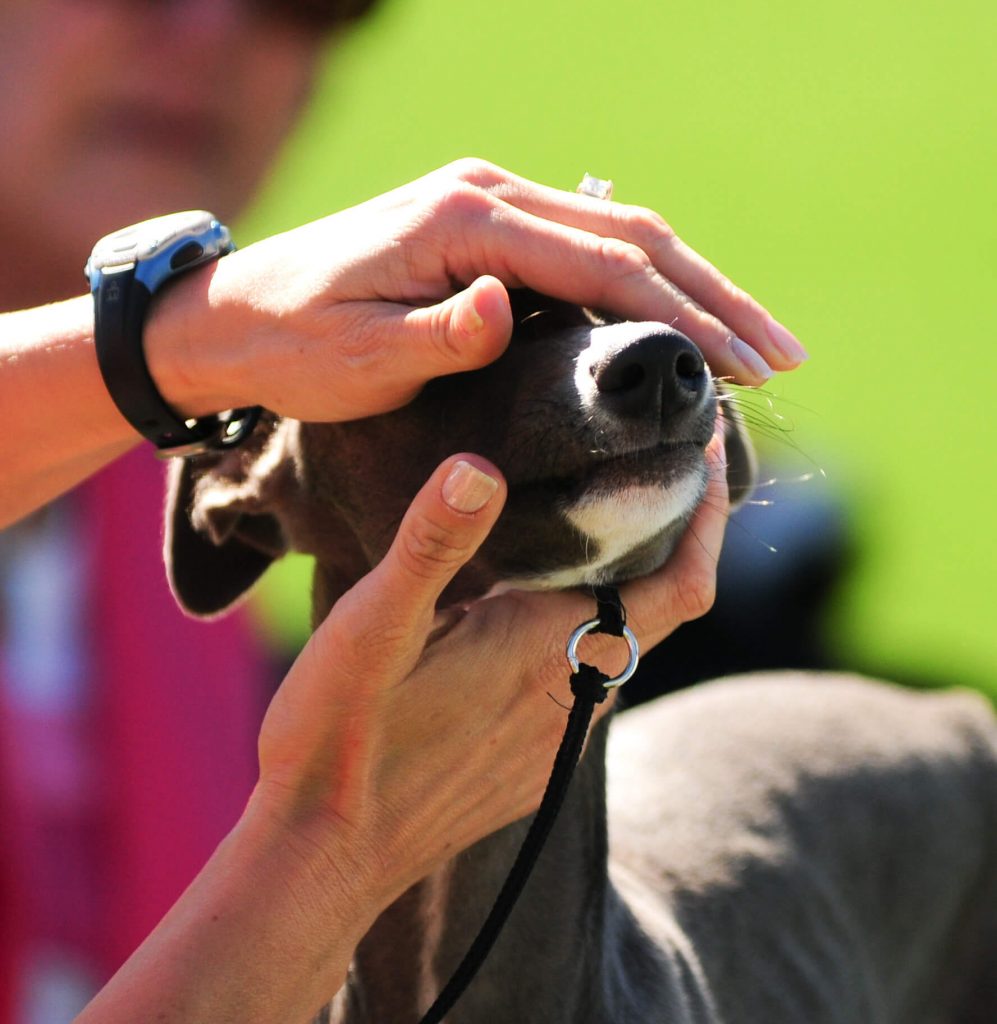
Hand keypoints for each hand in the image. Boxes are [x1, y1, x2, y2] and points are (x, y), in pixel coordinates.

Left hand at [148, 159, 805, 422]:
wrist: (234, 316)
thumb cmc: (290, 345)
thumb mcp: (355, 358)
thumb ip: (436, 335)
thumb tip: (508, 310)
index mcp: (466, 220)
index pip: (603, 266)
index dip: (682, 318)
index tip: (741, 367)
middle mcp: (490, 195)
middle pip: (633, 237)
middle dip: (716, 298)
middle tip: (785, 354)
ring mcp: (491, 204)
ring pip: (620, 236)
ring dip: (695, 286)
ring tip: (756, 340)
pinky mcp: (487, 229)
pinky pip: (587, 248)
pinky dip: (647, 283)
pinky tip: (681, 317)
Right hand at [249, 428, 729, 916]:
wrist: (322, 859)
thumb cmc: (340, 736)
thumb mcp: (373, 624)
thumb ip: (434, 544)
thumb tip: (481, 468)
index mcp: (550, 650)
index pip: (680, 584)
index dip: (708, 522)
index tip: (706, 449)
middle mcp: (576, 699)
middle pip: (659, 608)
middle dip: (669, 539)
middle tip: (647, 469)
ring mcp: (556, 742)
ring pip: (619, 647)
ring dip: (622, 588)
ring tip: (585, 531)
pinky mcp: (531, 771)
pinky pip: (583, 687)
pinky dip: (583, 636)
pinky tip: (530, 616)